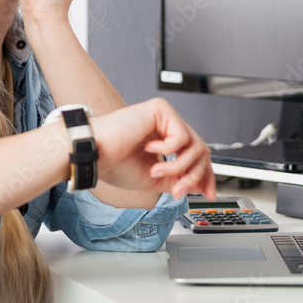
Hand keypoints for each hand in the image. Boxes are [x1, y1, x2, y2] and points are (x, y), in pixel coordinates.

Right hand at [92, 98, 216, 199]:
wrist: (95, 154)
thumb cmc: (114, 163)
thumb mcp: (155, 179)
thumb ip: (178, 179)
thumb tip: (200, 184)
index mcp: (164, 140)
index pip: (195, 155)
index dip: (205, 175)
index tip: (207, 193)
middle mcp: (166, 126)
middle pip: (200, 150)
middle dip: (194, 175)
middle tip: (178, 189)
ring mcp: (165, 116)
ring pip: (195, 144)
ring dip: (179, 166)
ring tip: (157, 171)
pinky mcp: (161, 109)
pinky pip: (182, 135)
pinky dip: (168, 150)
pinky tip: (149, 149)